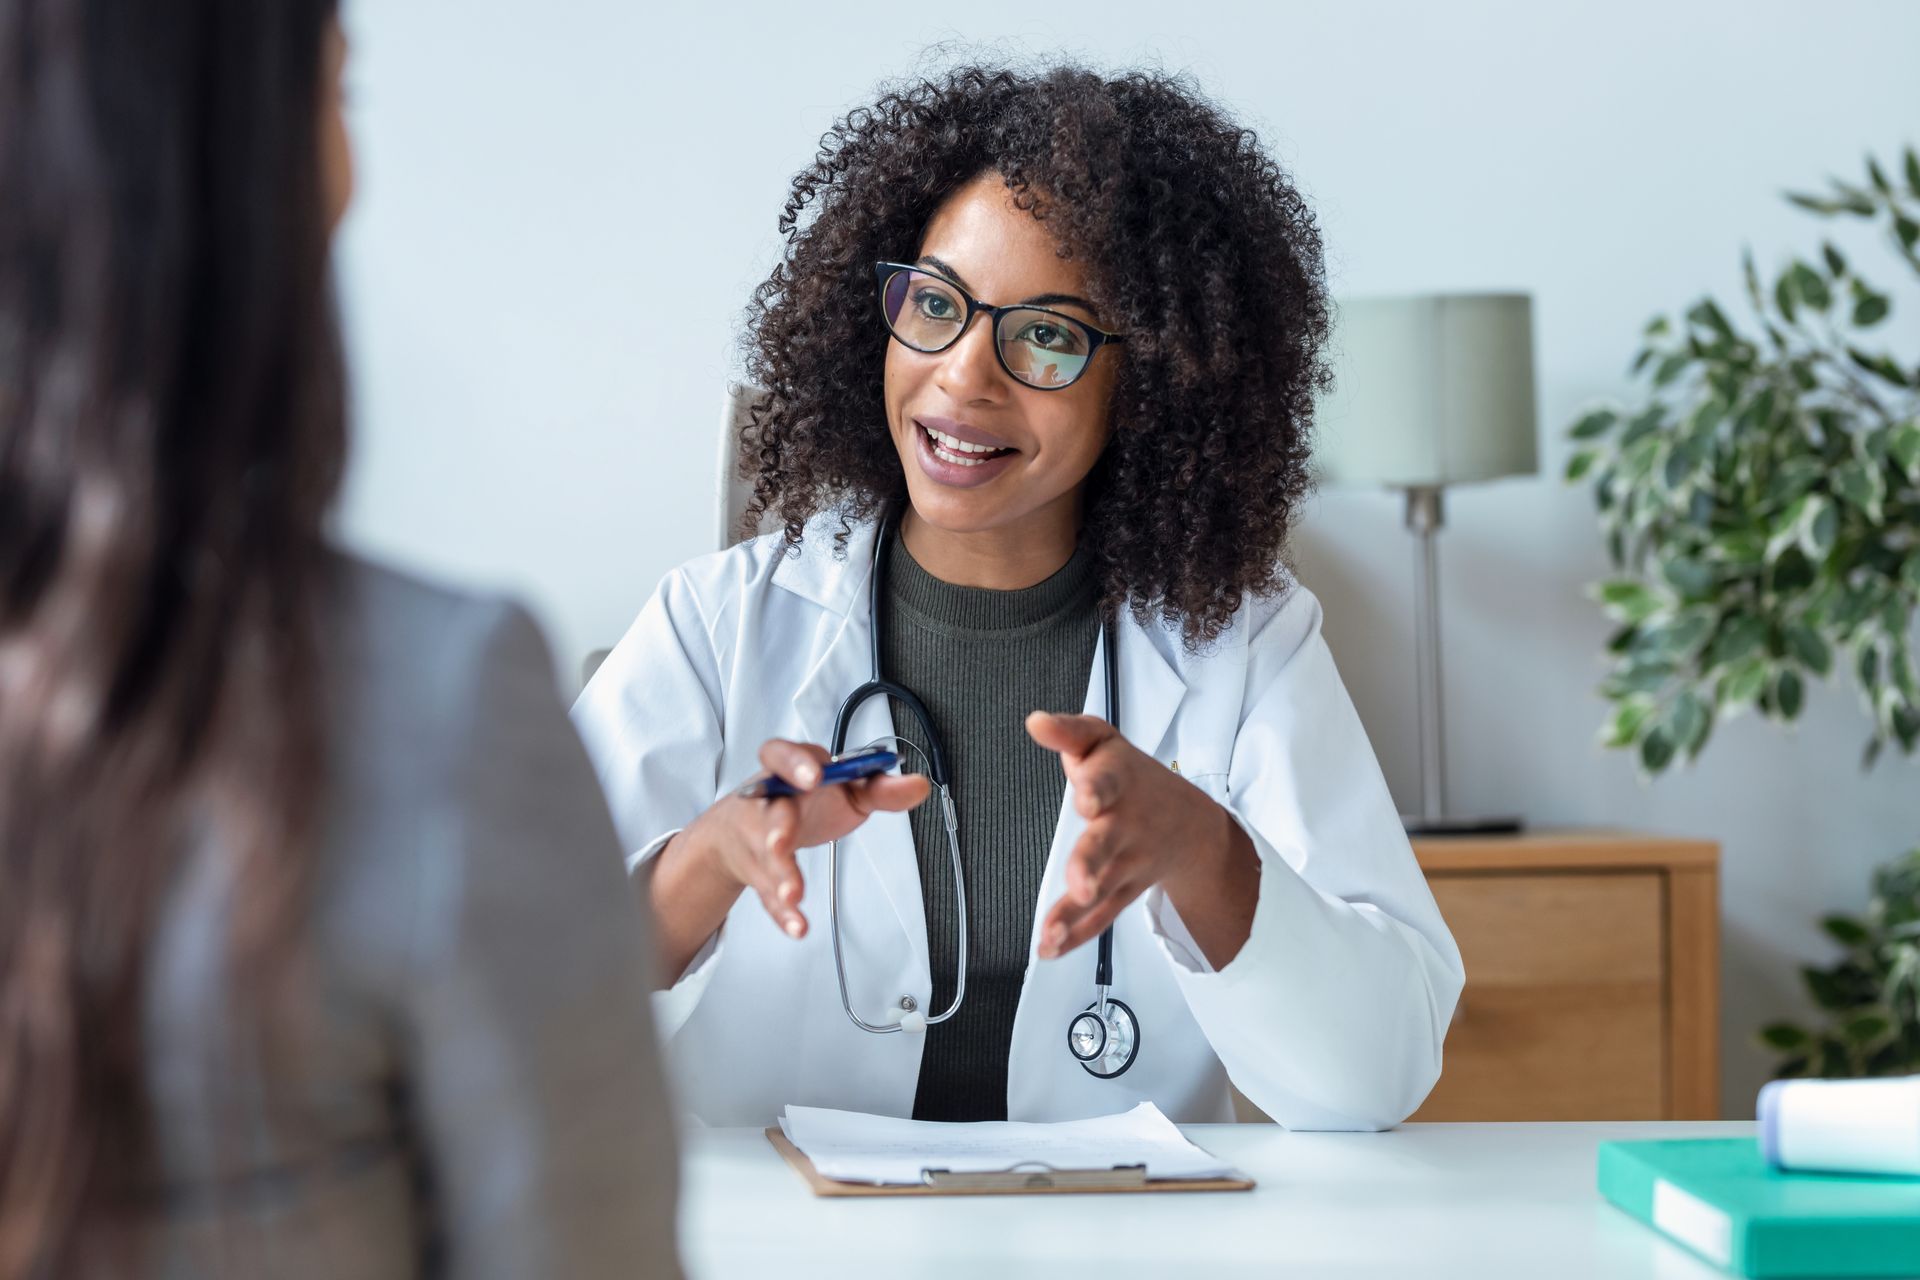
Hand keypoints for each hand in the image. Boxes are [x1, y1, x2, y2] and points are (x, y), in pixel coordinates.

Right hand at [677, 739, 929, 940]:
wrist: (747, 830)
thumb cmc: (803, 802)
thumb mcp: (844, 789)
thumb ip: (880, 788)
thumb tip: (917, 785)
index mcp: (790, 772)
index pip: (782, 755)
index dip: (795, 764)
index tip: (814, 776)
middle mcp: (768, 802)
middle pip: (769, 813)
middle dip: (776, 828)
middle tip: (781, 842)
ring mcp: (758, 838)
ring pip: (765, 857)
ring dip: (780, 875)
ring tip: (793, 893)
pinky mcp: (758, 873)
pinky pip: (767, 894)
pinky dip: (783, 912)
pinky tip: (797, 925)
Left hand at [1026, 711, 1248, 961]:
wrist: (1191, 825)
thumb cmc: (1133, 777)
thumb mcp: (1103, 741)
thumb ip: (1069, 732)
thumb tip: (1035, 721)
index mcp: (1118, 782)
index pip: (1107, 781)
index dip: (1096, 788)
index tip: (1085, 799)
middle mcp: (1125, 825)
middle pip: (1105, 846)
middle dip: (1090, 864)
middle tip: (1081, 884)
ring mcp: (1126, 863)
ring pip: (1102, 890)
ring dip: (1075, 913)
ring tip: (1050, 932)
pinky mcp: (1123, 891)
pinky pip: (1101, 916)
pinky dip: (1077, 934)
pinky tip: (1051, 947)